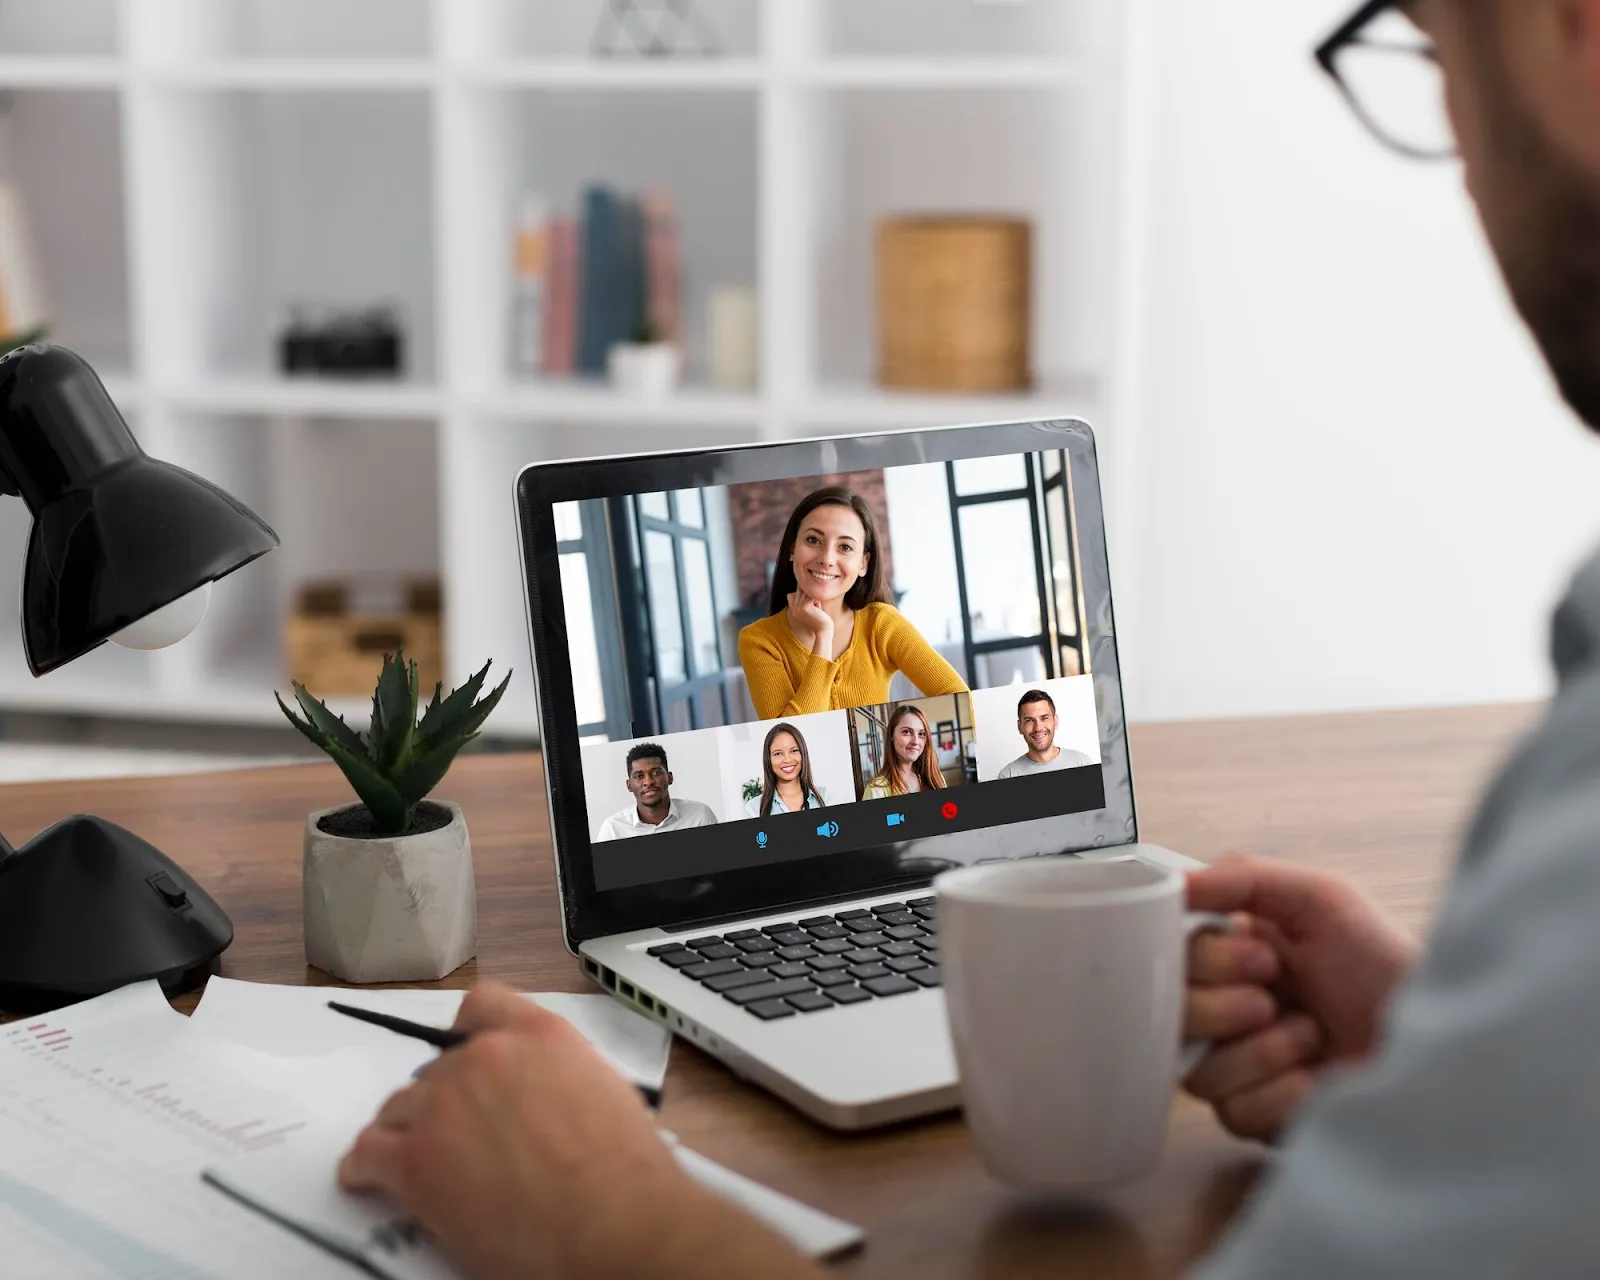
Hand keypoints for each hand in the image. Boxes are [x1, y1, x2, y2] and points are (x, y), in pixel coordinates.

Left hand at [339, 982, 818, 1279]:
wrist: (616, 1225)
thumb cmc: (626, 1175)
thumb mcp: (604, 1091)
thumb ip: (559, 1074)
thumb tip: (538, 1096)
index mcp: (539, 1035)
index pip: (482, 1006)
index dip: (466, 1035)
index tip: (462, 1055)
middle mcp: (485, 1057)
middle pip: (436, 1068)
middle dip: (443, 1101)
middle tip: (456, 1136)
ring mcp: (444, 1106)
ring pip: (398, 1108)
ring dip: (406, 1132)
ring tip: (415, 1158)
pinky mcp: (414, 1162)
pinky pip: (367, 1153)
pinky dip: (364, 1168)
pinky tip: (368, 1178)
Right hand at [786, 589, 833, 655]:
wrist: (823, 630)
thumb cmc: (819, 618)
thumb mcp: (809, 608)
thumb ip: (804, 599)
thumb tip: (802, 586)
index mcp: (793, 610)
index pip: (790, 595)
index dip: (800, 594)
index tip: (808, 601)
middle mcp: (794, 609)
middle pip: (799, 592)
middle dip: (809, 594)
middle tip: (814, 605)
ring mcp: (798, 608)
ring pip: (805, 593)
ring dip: (814, 598)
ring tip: (816, 608)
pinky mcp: (805, 607)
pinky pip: (812, 596)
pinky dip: (817, 600)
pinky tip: (818, 609)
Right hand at [1182, 855, 1417, 1143]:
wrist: (1438, 1044)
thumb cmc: (1386, 967)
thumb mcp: (1321, 899)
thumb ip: (1242, 878)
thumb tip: (1173, 883)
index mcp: (1230, 956)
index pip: (1168, 959)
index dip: (1206, 962)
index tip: (1262, 957)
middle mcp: (1225, 1011)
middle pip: (1170, 1016)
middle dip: (1227, 1009)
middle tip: (1276, 996)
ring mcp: (1239, 1068)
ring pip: (1197, 1072)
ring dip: (1261, 1052)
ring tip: (1310, 1037)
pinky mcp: (1259, 1117)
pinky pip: (1234, 1112)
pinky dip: (1280, 1093)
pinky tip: (1315, 1080)